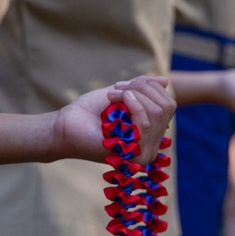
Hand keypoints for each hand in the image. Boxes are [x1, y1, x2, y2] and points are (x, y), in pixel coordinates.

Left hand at [53, 75, 176, 164]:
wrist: (65, 126)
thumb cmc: (90, 112)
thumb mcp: (121, 94)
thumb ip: (142, 88)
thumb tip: (165, 81)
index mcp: (151, 133)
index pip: (169, 105)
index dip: (150, 87)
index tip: (123, 85)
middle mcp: (152, 146)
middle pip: (167, 107)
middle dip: (142, 89)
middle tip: (116, 88)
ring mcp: (144, 152)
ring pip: (158, 113)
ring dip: (134, 95)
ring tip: (112, 95)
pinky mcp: (133, 154)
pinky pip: (146, 123)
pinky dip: (132, 104)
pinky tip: (115, 100)